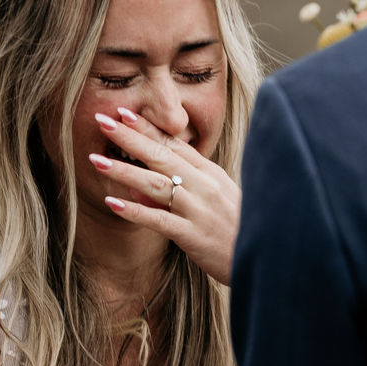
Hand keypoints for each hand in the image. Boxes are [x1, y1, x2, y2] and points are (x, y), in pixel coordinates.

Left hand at [90, 107, 240, 284]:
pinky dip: (135, 210)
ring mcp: (199, 209)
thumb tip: (138, 186)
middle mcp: (204, 186)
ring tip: (96, 161)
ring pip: (156, 183)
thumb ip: (180, 189)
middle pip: (161, 155)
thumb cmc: (241, 229)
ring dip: (123, 170)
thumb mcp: (216, 201)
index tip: (124, 111)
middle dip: (130, 137)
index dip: (147, 127)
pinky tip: (112, 204)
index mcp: (210, 173)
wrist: (271, 254)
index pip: (174, 143)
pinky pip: (160, 220)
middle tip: (102, 120)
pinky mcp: (194, 235)